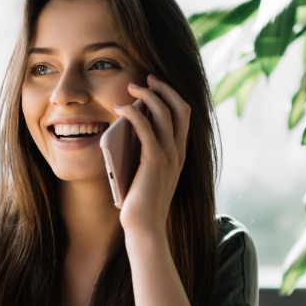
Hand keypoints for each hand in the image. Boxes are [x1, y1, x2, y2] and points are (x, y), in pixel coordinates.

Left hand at [113, 74, 189, 236]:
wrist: (145, 227)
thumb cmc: (141, 202)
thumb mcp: (146, 171)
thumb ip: (145, 150)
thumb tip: (130, 125)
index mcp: (180, 153)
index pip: (184, 114)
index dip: (172, 95)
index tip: (155, 84)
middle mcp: (179, 151)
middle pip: (179, 107)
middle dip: (163, 88)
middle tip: (146, 78)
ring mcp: (170, 155)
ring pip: (164, 112)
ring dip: (147, 94)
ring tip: (131, 88)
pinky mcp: (155, 160)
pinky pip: (145, 126)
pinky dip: (133, 112)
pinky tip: (120, 108)